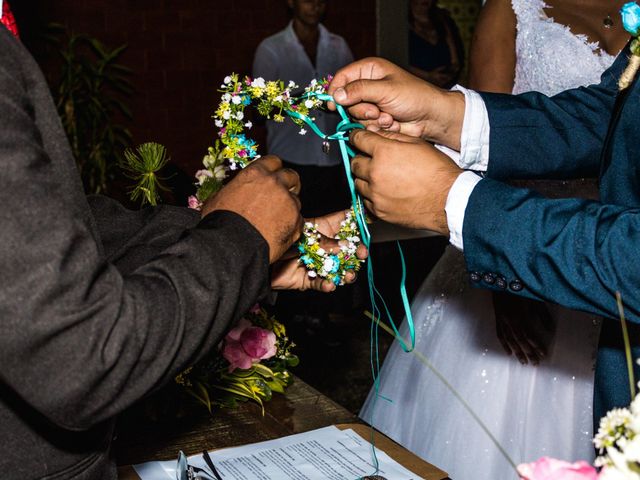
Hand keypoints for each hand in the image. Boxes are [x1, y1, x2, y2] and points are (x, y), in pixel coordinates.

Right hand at [201, 156, 302, 262]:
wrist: (231, 246)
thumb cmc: (219, 223)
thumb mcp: (220, 197)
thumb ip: (237, 188)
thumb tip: (238, 190)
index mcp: (256, 173)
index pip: (274, 161)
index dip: (273, 170)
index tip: (272, 177)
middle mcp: (275, 184)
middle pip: (291, 176)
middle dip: (288, 184)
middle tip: (280, 196)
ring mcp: (288, 202)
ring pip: (296, 200)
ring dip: (288, 207)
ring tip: (274, 222)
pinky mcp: (296, 221)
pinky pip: (299, 221)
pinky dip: (291, 226)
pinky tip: (278, 234)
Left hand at [270, 210, 367, 290]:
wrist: (257, 257)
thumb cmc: (277, 239)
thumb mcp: (303, 236)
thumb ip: (323, 241)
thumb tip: (342, 246)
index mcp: (322, 229)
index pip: (343, 222)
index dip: (356, 221)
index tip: (369, 220)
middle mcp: (323, 246)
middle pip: (346, 248)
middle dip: (357, 251)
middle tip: (362, 253)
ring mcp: (318, 264)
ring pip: (339, 269)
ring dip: (347, 272)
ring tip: (348, 275)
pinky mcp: (310, 280)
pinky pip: (322, 283)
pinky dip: (327, 285)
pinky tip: (329, 285)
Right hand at [327, 57, 464, 149]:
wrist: (430, 117)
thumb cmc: (414, 96)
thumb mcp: (385, 89)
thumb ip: (359, 91)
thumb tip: (336, 94)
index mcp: (369, 70)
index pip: (342, 77)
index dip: (335, 90)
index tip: (333, 104)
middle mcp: (367, 86)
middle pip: (346, 100)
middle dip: (361, 109)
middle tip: (376, 111)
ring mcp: (370, 103)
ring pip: (355, 115)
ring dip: (371, 119)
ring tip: (388, 117)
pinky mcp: (374, 118)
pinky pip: (364, 126)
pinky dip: (377, 126)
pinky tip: (391, 123)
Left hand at [349, 129, 461, 233]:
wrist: (448, 200)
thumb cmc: (437, 172)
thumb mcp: (417, 144)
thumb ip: (392, 137)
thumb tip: (375, 133)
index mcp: (384, 153)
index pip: (357, 140)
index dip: (357, 137)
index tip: (358, 139)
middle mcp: (375, 173)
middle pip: (354, 163)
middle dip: (361, 159)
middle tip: (372, 160)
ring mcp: (376, 194)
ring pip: (358, 183)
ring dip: (365, 179)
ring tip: (382, 178)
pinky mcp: (379, 211)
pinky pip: (366, 201)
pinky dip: (372, 196)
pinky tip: (385, 192)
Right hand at [493, 292, 555, 364]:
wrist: (503, 279)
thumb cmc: (521, 287)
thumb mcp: (534, 299)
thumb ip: (542, 315)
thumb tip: (549, 329)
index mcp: (519, 316)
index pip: (528, 336)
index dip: (536, 346)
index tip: (543, 355)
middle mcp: (509, 321)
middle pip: (519, 341)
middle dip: (527, 353)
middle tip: (534, 364)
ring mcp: (502, 320)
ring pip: (509, 340)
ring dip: (516, 352)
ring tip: (523, 362)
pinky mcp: (497, 318)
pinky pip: (500, 334)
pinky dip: (504, 344)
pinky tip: (508, 353)